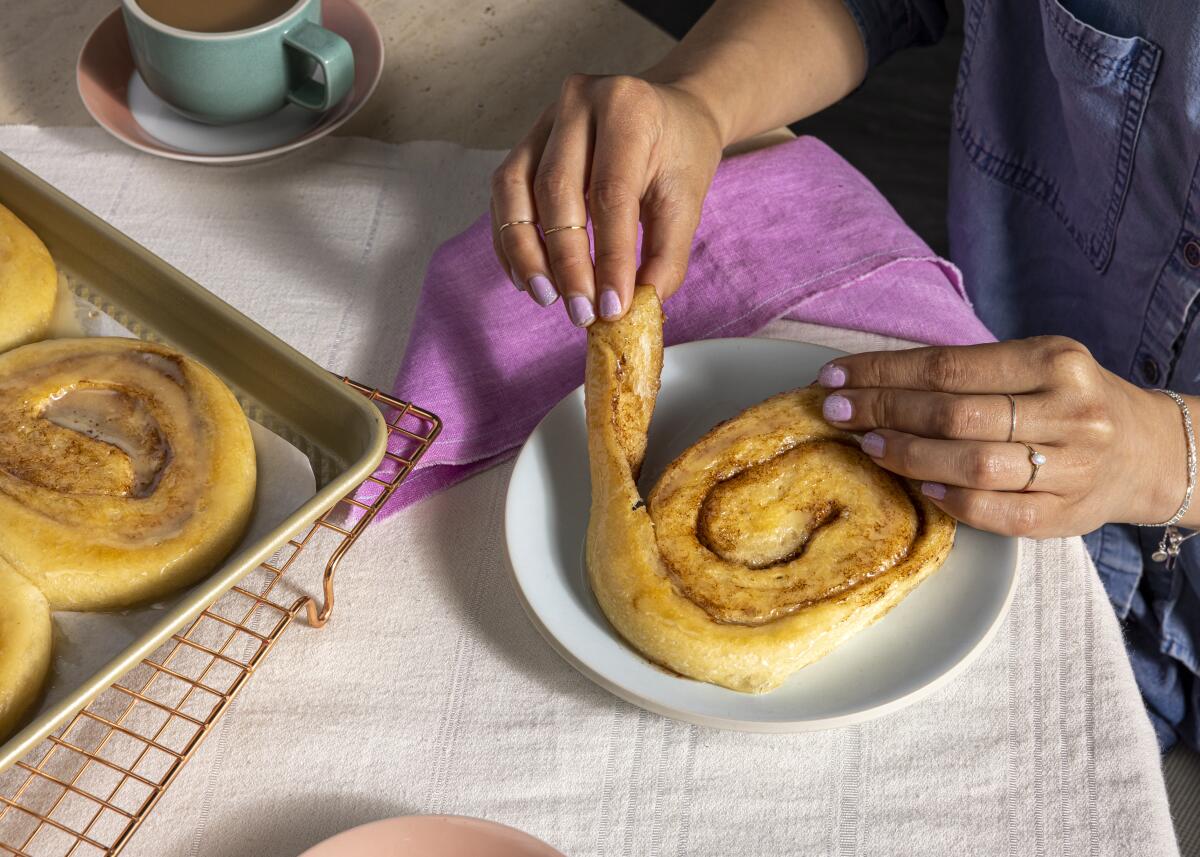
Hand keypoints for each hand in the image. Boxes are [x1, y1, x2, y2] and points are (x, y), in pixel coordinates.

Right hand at [489, 74, 723, 325]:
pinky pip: (503, 194)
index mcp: (627, 107)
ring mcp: (544, 118)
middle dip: (565, 261)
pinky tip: (527, 277)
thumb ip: (665, 256)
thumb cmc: (679, 153)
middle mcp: (578, 101)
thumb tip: (636, 307)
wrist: (670, 109)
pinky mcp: (525, 141)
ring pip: (514, 190)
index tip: (611, 307)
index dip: (609, 257)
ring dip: (525, 252)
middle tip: (580, 311)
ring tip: (546, 297)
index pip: (610, 193)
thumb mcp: (687, 201)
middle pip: (556, 190)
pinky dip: (510, 240)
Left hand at [816, 336, 1188, 537]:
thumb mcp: (1034, 365)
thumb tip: (874, 379)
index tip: (836, 376)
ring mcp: (1071, 467)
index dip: (883, 372)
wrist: (1145, 451)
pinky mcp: (1064, 515)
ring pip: (970, 464)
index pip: (948, 366)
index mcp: (1054, 360)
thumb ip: (968, 372)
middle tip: (834, 411)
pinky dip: (948, 500)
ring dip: (907, 456)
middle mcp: (1068, 411)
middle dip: (881, 411)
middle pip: (952, 414)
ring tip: (867, 445)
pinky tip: (917, 487)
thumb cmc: (1067, 400)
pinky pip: (994, 511)